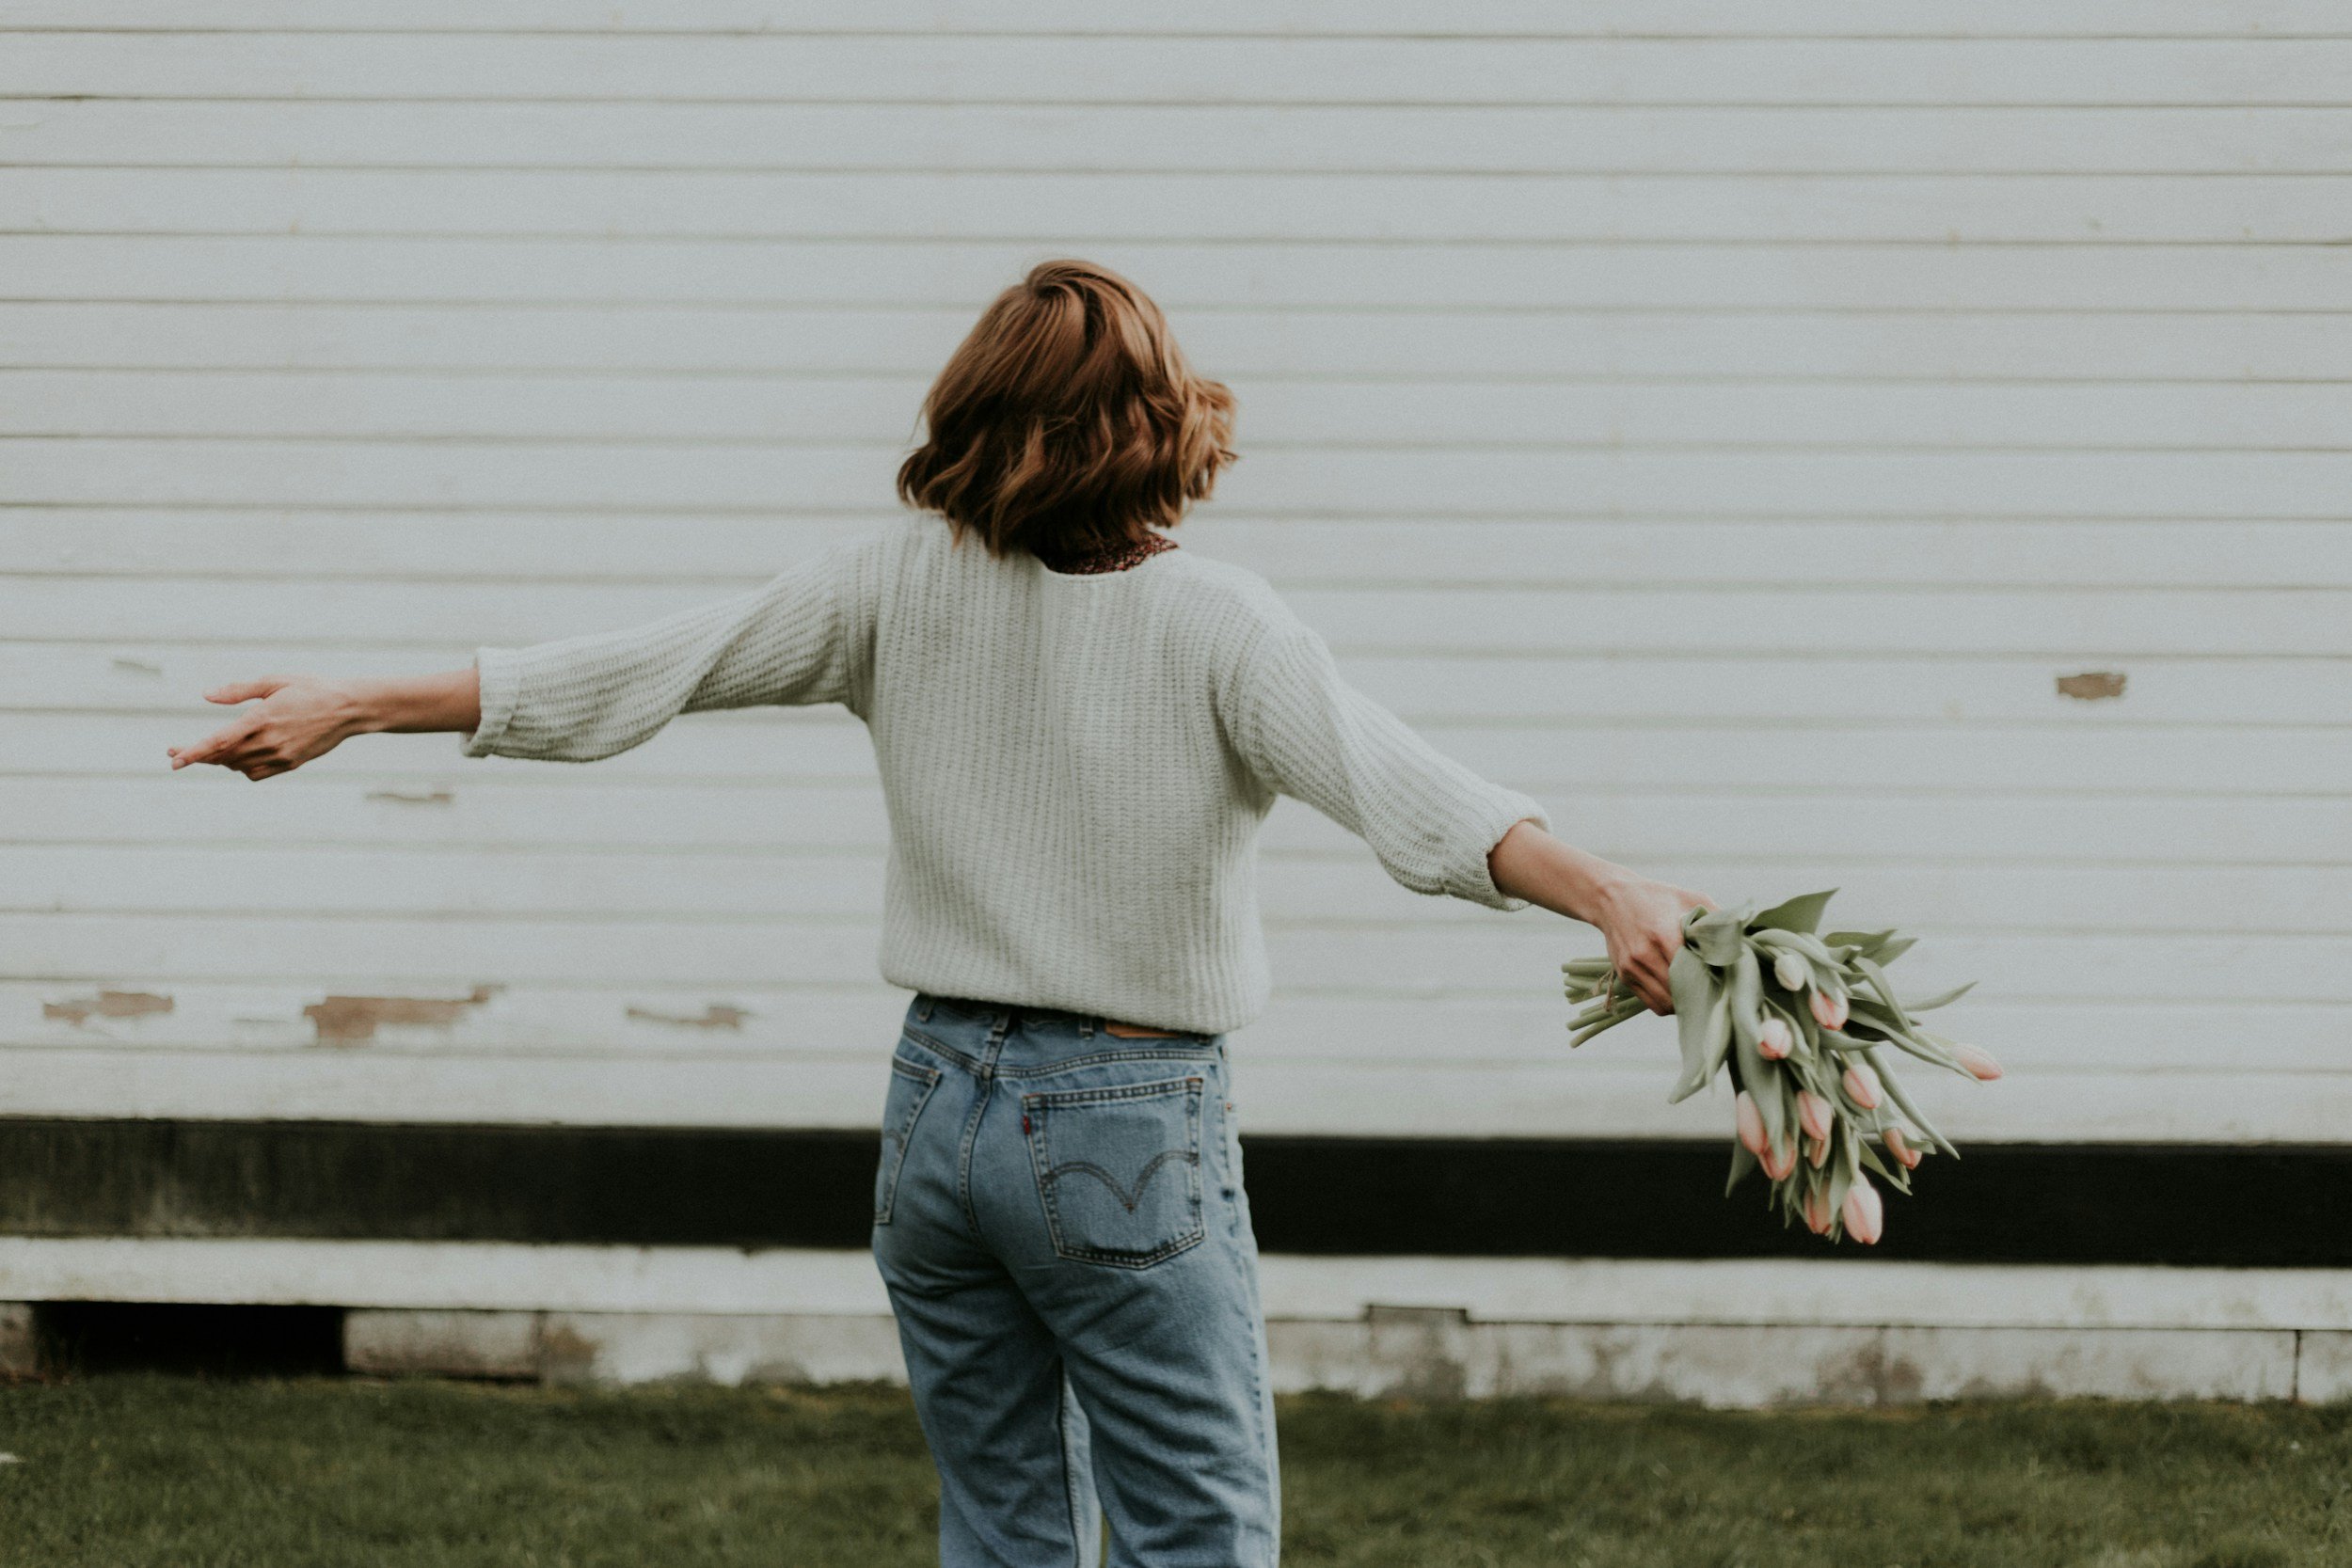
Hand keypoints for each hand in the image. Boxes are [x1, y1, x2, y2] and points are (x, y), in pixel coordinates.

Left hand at [169, 675, 362, 780]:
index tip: (173, 759)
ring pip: (237, 766)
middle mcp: (270, 741)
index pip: (219, 741)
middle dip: (198, 756)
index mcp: (262, 718)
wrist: (349, 709)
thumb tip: (206, 695)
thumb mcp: (274, 681)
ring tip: (211, 750)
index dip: (193, 752)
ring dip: (219, 761)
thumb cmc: (311, 689)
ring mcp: (281, 755)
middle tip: (176, 751)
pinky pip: (255, 773)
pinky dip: (241, 768)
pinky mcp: (290, 763)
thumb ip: (238, 690)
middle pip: (223, 756)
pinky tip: (239, 757)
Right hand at [1592, 875, 1713, 1014]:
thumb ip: (1716, 917)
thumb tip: (1744, 938)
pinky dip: (1668, 1004)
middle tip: (1716, 992)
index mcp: (1663, 934)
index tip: (1725, 980)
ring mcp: (1632, 968)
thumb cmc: (1656, 897)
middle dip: (1700, 996)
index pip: (1693, 972)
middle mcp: (1644, 954)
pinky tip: (1678, 993)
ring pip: (1665, 1004)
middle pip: (1680, 992)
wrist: (1610, 897)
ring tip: (1697, 995)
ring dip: (1684, 1004)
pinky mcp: (1624, 976)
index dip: (1712, 980)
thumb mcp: (1689, 898)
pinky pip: (1652, 1003)